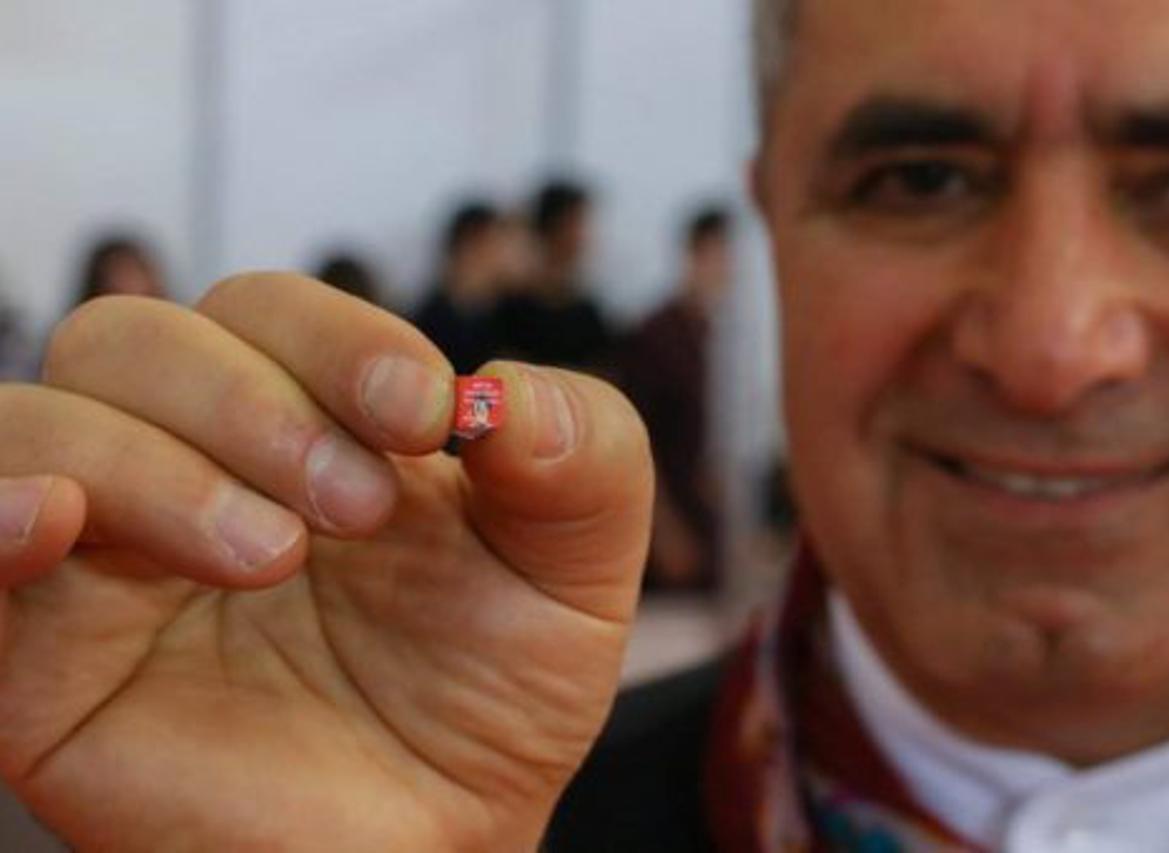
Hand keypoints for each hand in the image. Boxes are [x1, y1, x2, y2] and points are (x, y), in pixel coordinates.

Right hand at [0, 275, 652, 850]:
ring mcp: (104, 562)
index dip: (339, 337)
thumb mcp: (575, 568)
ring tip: (276, 556)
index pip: (265, 310)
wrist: (441, 839)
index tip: (426, 414)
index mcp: (301, 419)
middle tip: (358, 508)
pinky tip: (57, 521)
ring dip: (160, 465)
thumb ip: (584, 454)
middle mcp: (187, 464)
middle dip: (255, 403)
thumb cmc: (493, 694)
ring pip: (45, 422)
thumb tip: (509, 395)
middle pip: (139, 339)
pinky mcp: (43, 667)